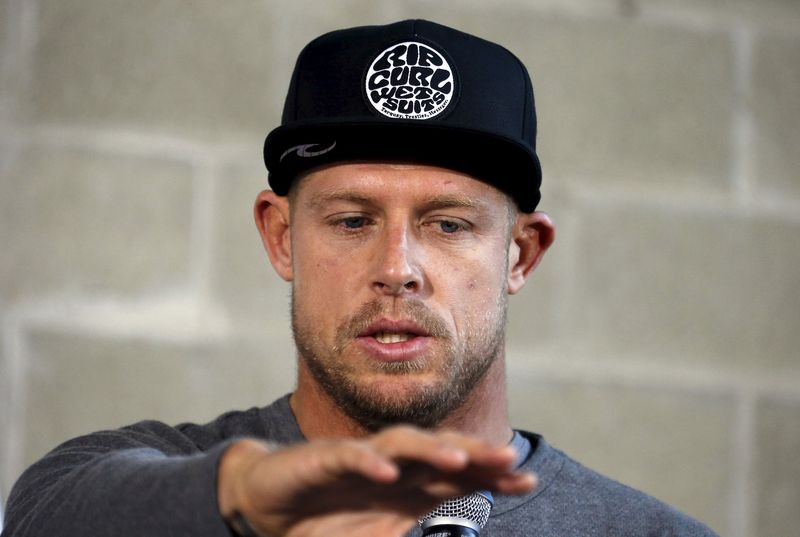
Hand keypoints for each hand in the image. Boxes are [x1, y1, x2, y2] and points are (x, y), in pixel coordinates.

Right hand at [217, 425, 535, 536]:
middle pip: (439, 452)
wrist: (266, 504)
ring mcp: (361, 458)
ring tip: (458, 458)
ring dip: (430, 449)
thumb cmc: (327, 522)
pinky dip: (370, 462)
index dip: (491, 476)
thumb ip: (414, 534)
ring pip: (402, 445)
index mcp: (409, 483)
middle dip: (474, 454)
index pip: (458, 474)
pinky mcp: (324, 458)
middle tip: (510, 459)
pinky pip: (351, 456)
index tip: (527, 481)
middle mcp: (392, 464)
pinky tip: (388, 473)